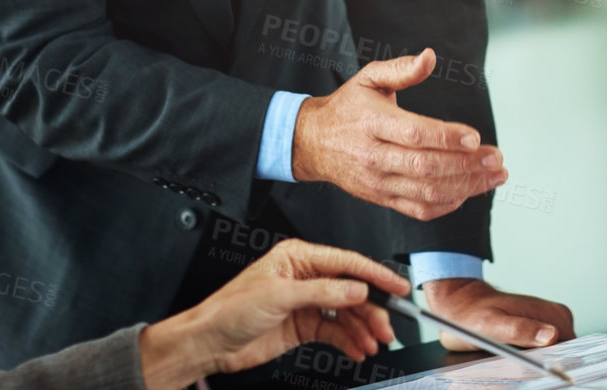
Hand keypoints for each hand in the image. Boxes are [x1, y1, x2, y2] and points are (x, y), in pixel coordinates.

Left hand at [138, 239, 409, 388]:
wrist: (209, 342)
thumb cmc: (229, 309)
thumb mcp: (279, 296)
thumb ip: (322, 292)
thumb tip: (356, 289)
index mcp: (299, 258)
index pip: (346, 263)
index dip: (375, 275)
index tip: (397, 286)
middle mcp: (306, 278)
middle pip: (351, 291)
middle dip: (372, 310)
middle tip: (386, 328)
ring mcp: (306, 303)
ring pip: (346, 314)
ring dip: (362, 329)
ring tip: (373, 343)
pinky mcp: (303, 326)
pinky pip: (334, 331)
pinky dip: (348, 341)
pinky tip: (357, 349)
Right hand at [292, 49, 505, 219]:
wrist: (312, 142)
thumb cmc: (348, 107)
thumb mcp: (368, 78)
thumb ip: (401, 69)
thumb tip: (430, 56)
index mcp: (372, 123)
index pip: (413, 134)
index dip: (446, 138)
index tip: (476, 138)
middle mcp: (374, 157)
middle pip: (425, 167)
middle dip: (466, 165)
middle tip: (496, 158)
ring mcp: (378, 182)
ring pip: (426, 192)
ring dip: (466, 187)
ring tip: (494, 176)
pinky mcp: (382, 198)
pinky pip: (418, 209)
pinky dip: (447, 204)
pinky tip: (469, 191)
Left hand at [424, 278, 575, 351]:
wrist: (462, 304)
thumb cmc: (473, 315)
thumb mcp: (491, 325)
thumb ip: (521, 330)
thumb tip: (551, 336)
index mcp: (553, 315)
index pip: (571, 351)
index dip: (555, 366)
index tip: (533, 371)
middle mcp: (557, 317)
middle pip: (564, 354)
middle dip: (544, 364)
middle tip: (515, 361)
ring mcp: (550, 323)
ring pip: (554, 354)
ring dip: (537, 361)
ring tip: (511, 354)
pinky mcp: (541, 330)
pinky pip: (544, 351)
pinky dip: (532, 357)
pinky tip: (514, 354)